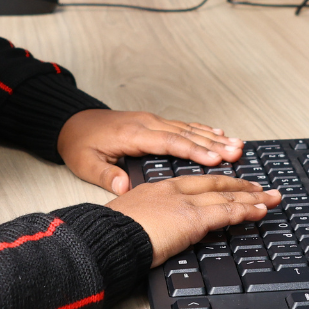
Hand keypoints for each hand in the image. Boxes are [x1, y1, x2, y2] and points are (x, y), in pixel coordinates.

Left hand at [57, 109, 242, 193]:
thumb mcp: (84, 163)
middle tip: (237, 152)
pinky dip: (202, 130)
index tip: (215, 160)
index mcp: (133, 135)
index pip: (169, 143)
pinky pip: (182, 126)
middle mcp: (147, 125)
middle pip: (186, 134)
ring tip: (237, 145)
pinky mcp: (153, 123)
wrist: (71, 122)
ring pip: (188, 129)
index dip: (194, 151)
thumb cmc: (79, 143)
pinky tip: (218, 134)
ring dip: (213, 137)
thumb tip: (123, 186)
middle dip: (213, 144)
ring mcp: (151, 122)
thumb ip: (105, 175)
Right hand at [106, 175, 282, 265]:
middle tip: (264, 189)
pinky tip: (260, 211)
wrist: (106, 236)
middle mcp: (176, 191)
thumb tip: (158, 228)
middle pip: (218, 185)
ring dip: (253, 199)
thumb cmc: (112, 232)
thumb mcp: (132, 218)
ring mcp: (185, 203)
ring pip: (227, 197)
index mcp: (161, 188)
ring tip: (272, 199)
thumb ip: (150, 219)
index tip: (235, 186)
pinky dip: (246, 211)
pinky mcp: (192, 218)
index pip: (199, 183)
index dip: (221, 184)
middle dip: (244, 187)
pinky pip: (227, 212)